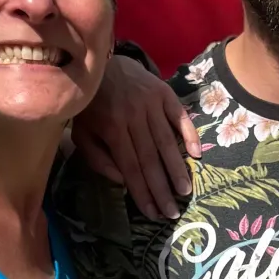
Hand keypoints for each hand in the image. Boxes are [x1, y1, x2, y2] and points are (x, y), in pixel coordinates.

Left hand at [71, 54, 198, 219]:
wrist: (99, 64)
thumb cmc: (91, 105)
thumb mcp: (83, 133)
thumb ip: (98, 159)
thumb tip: (123, 180)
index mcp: (112, 128)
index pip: (131, 167)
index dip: (142, 192)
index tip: (153, 213)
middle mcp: (133, 116)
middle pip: (150, 159)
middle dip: (162, 188)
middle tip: (173, 211)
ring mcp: (151, 103)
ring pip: (166, 141)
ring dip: (176, 168)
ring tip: (185, 190)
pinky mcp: (163, 92)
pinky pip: (179, 116)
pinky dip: (189, 134)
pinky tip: (196, 154)